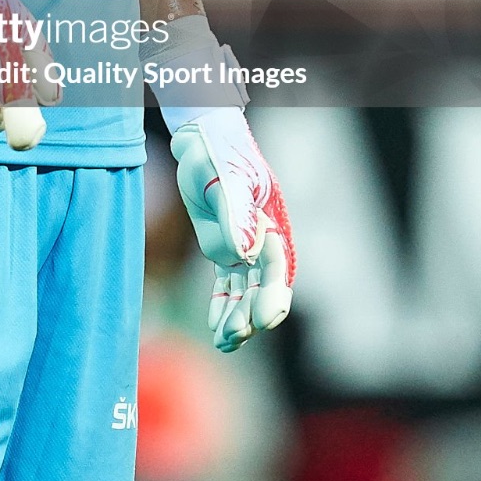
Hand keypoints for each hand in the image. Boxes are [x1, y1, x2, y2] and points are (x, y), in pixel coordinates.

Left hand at [171, 108, 294, 352]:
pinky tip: (216, 329)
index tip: (261, 319)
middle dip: (252, 315)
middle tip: (233, 336)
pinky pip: (228, 284)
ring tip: (224, 342)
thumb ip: (237, 217)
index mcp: (271, 223)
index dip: (272, 296)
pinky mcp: (225, 247)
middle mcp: (263, 240)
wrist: (203, 138)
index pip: (278, 268)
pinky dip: (223, 306)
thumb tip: (248, 254)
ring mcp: (244, 246)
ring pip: (246, 291)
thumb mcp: (226, 181)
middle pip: (265, 287)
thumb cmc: (219, 153)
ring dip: (237, 317)